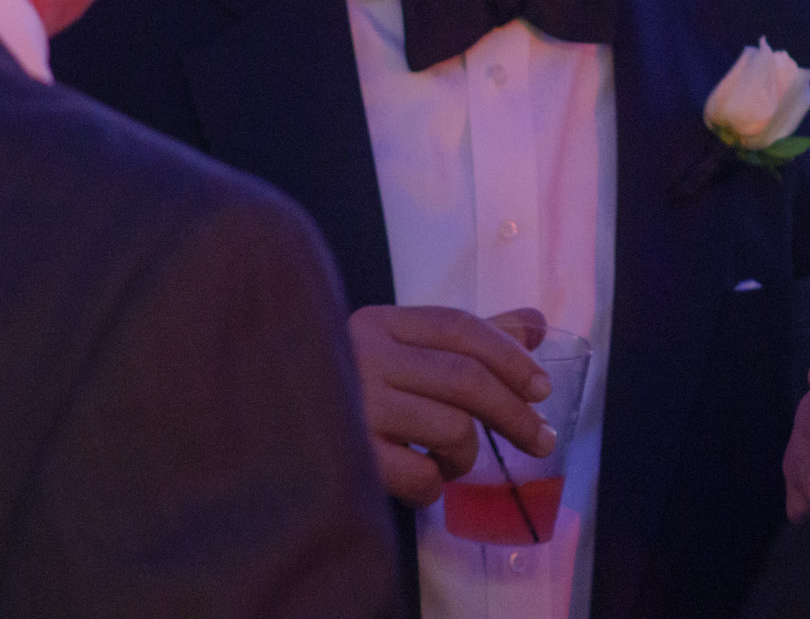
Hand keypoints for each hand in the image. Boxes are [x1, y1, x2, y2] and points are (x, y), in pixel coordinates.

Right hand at [347, 304, 555, 508]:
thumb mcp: (402, 350)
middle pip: (464, 377)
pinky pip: (420, 475)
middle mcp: (364, 356)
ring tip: (454, 460)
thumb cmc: (350, 386)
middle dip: (514, 411)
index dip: (509, 355)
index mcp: (381, 324)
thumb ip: (468, 338)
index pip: (459, 326)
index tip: (543, 387)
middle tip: (542, 439)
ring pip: (450, 427)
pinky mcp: (347, 457)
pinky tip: (425, 479)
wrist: (266, 416)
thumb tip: (537, 323)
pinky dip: (436, 485)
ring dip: (467, 453)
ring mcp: (353, 407)